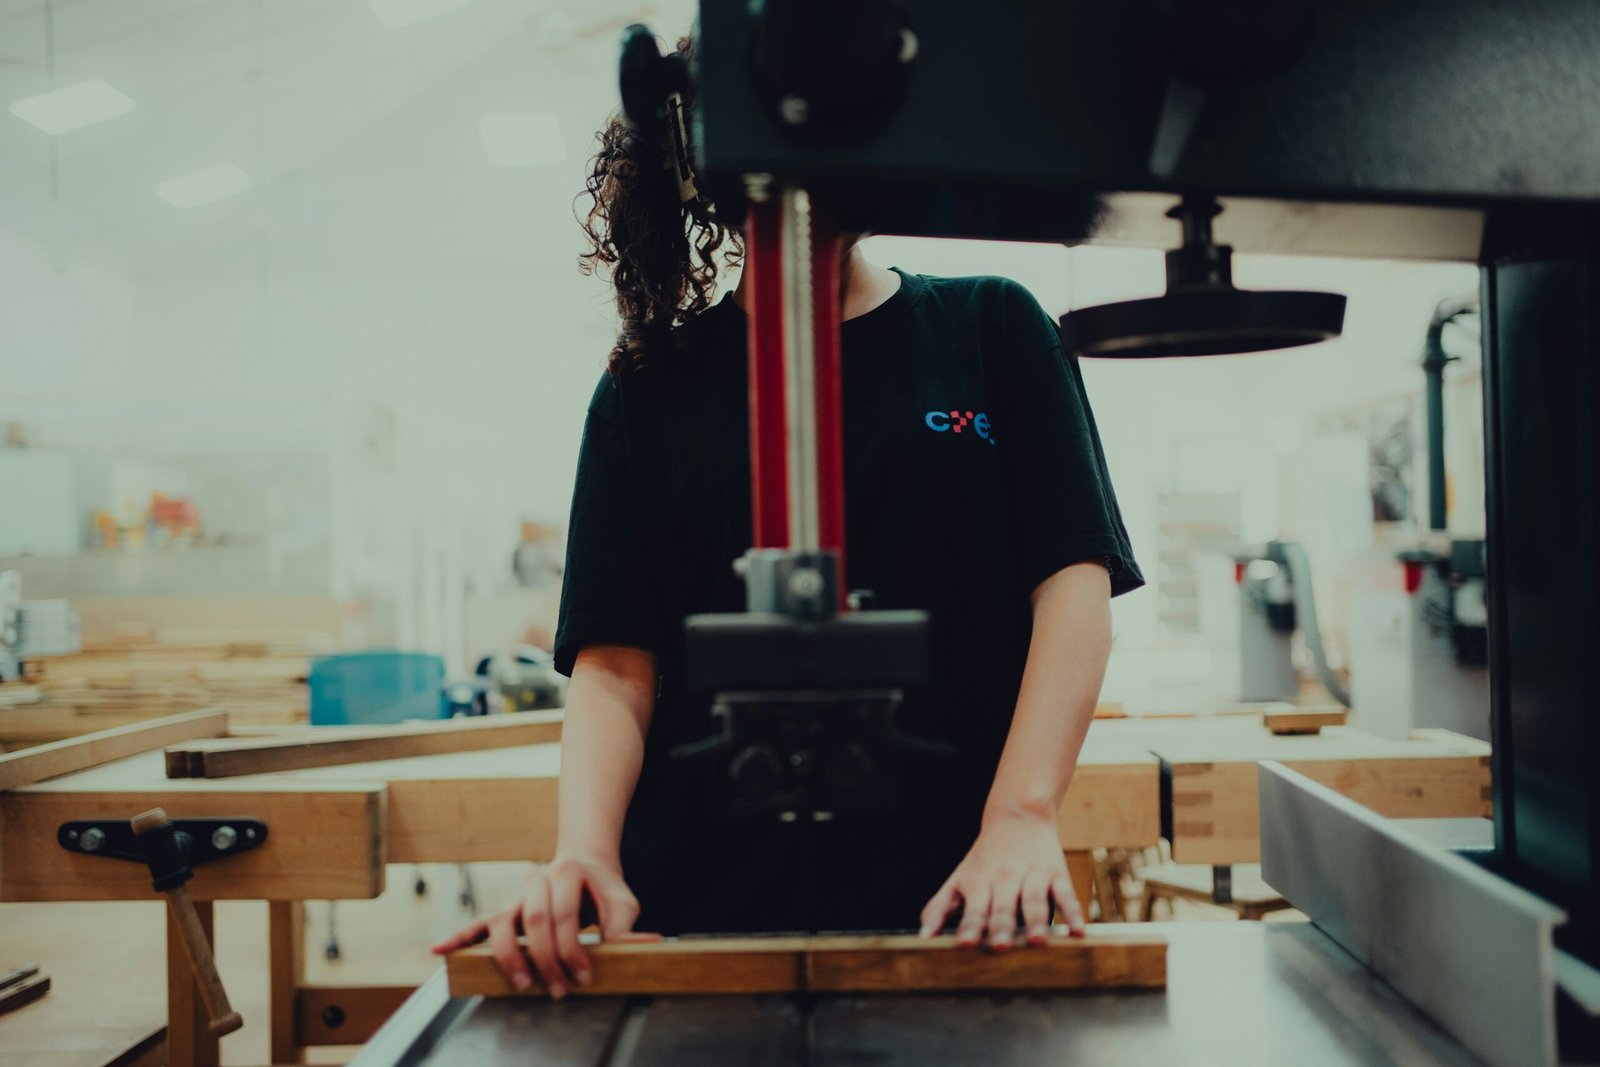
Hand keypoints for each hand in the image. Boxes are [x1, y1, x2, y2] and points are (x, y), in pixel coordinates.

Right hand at [429, 854, 656, 997]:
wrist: (584, 862)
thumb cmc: (604, 888)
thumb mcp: (623, 902)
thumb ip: (627, 926)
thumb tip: (645, 946)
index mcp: (568, 871)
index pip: (565, 914)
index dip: (573, 948)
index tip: (584, 975)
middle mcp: (537, 879)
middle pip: (533, 921)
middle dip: (545, 959)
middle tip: (558, 989)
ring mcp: (516, 895)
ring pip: (501, 922)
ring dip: (508, 955)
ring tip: (521, 983)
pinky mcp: (504, 910)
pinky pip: (477, 922)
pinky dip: (458, 937)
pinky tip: (439, 950)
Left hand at [918, 810, 1085, 949]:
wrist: (1018, 816)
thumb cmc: (984, 857)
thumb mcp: (958, 879)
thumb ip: (939, 908)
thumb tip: (923, 937)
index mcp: (979, 883)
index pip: (974, 909)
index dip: (969, 927)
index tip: (965, 944)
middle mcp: (1005, 880)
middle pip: (1003, 907)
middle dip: (1002, 927)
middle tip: (1001, 947)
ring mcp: (1032, 876)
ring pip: (1034, 900)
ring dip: (1037, 921)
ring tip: (1039, 942)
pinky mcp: (1056, 874)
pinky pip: (1066, 894)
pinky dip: (1073, 913)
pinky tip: (1078, 932)